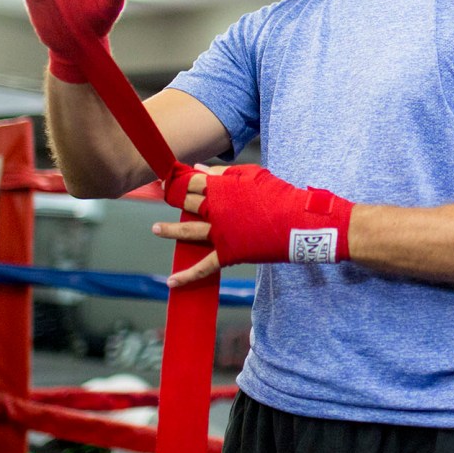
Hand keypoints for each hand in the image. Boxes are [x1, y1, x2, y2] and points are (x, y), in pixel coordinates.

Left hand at [155, 163, 353, 285]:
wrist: (298, 222)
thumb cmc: (280, 194)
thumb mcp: (253, 175)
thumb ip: (225, 174)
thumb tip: (200, 171)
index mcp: (221, 187)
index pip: (191, 181)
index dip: (177, 177)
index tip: (167, 176)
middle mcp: (215, 209)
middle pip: (185, 202)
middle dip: (171, 197)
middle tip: (163, 194)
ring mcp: (219, 232)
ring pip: (186, 231)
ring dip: (168, 231)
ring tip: (155, 229)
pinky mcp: (227, 253)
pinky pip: (203, 267)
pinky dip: (187, 276)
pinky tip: (171, 281)